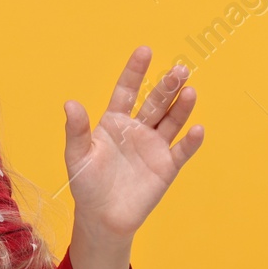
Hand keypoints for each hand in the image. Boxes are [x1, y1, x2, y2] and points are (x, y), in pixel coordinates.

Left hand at [63, 45, 203, 240]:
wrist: (102, 217)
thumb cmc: (86, 184)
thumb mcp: (77, 156)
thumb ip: (77, 130)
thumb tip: (70, 103)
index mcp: (114, 121)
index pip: (127, 90)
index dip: (135, 71)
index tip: (145, 51)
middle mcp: (137, 129)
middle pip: (155, 102)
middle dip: (166, 86)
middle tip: (179, 69)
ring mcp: (154, 146)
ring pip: (171, 121)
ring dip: (181, 106)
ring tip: (190, 90)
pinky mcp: (166, 167)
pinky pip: (181, 151)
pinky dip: (190, 141)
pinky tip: (197, 129)